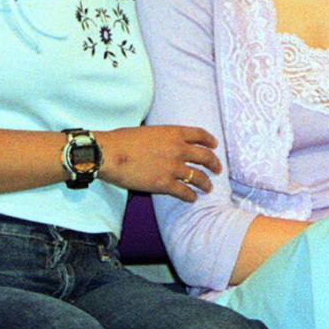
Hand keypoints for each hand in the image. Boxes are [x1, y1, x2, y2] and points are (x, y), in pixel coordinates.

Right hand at [98, 125, 220, 201]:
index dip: (210, 140)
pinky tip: (192, 198)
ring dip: (206, 183)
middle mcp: (178, 149)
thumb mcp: (148, 130)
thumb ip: (162, 137)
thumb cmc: (123, 139)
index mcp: (173, 132)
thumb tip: (165, 142)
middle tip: (218, 169)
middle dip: (214, 164)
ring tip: (208, 188)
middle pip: (205, 156)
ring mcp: (173, 167)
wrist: (110, 154)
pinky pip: (184, 192)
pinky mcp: (164, 184)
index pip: (200, 134)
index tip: (214, 145)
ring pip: (198, 177)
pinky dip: (191, 196)